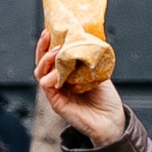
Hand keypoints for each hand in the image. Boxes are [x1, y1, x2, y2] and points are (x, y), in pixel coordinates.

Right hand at [32, 29, 125, 143]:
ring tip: (57, 50)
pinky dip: (50, 75)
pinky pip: (45, 84)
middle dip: (42, 47)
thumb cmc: (107, 99)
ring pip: (40, 71)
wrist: (112, 121)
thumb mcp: (98, 74)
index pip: (53, 57)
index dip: (50, 44)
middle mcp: (58, 82)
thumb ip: (89, 61)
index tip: (50, 30)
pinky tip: (59, 71)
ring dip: (46, 59)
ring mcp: (55, 92)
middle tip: (47, 34)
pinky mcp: (55, 101)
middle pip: (42, 62)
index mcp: (66, 75)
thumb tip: (86, 40)